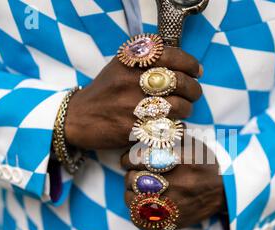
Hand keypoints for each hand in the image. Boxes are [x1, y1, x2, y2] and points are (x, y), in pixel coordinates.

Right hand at [64, 48, 202, 149]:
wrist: (78, 118)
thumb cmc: (106, 91)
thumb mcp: (120, 66)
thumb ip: (147, 60)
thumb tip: (183, 64)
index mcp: (128, 61)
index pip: (169, 55)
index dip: (190, 63)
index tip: (197, 71)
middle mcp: (130, 80)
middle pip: (178, 81)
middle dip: (194, 89)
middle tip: (194, 93)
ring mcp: (131, 105)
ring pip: (177, 106)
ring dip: (187, 109)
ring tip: (183, 109)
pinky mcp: (133, 129)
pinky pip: (168, 127)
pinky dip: (177, 127)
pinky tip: (174, 125)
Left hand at [121, 138, 226, 228]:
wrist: (224, 190)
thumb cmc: (203, 163)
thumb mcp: (190, 143)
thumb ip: (168, 134)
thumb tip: (144, 130)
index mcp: (179, 161)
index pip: (137, 159)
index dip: (129, 158)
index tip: (130, 160)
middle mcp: (176, 184)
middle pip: (133, 179)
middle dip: (130, 174)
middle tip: (135, 173)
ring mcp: (173, 206)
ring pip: (132, 200)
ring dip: (131, 192)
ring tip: (138, 188)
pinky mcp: (171, 222)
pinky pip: (140, 218)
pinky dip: (135, 210)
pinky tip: (142, 203)